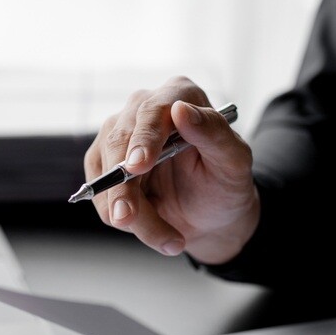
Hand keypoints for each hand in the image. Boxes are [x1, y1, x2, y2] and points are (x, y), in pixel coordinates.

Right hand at [85, 77, 259, 263]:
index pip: (152, 110)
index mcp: (179, 95)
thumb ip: (214, 134)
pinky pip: (101, 196)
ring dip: (132, 215)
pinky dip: (123, 219)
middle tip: (128, 219)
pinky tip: (153, 226)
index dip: (143, 139)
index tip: (137, 167)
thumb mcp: (234, 162)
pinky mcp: (102, 163)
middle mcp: (143, 108)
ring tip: (169, 239)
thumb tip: (181, 110)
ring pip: (106, 176)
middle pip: (119, 144)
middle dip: (124, 189)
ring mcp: (118, 135)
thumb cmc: (225, 184)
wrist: (210, 215)